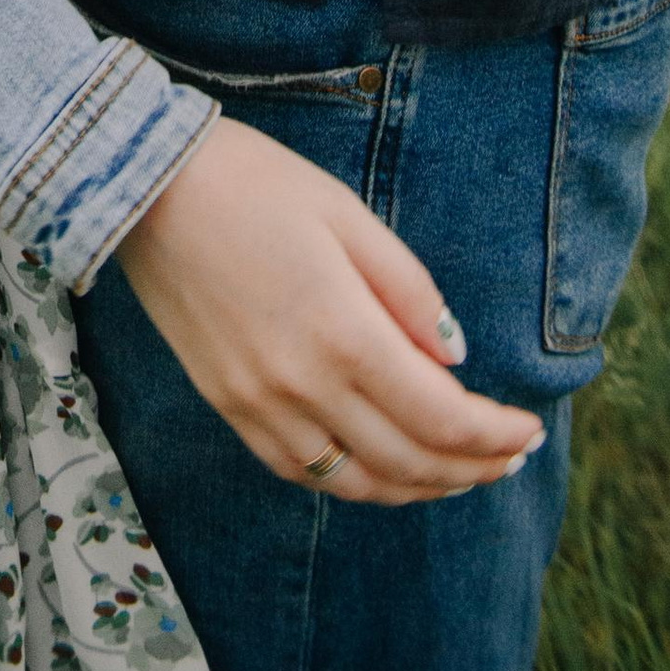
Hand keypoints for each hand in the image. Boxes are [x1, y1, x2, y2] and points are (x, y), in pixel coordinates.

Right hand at [113, 115, 543, 502]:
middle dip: (473, 468)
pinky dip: (355, 484)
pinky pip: (303, 473)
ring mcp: (259, 405)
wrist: (143, 185)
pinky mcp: (228, 406)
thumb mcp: (345, 213)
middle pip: (410, 462)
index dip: (495, 436)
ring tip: (459, 473)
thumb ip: (408, 289)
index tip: (527, 430)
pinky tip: (381, 468)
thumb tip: (453, 358)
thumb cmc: (251, 182)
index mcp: (343, 332)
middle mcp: (303, 385)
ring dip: (419, 488)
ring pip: (358, 484)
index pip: (444, 418)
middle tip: (510, 459)